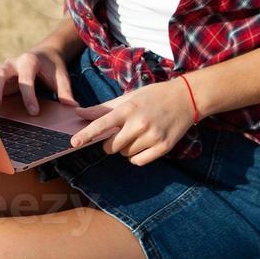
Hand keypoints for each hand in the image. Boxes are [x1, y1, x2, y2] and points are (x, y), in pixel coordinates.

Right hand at [0, 45, 77, 116]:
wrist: (44, 54)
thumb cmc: (52, 67)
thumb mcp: (61, 76)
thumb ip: (65, 91)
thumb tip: (72, 107)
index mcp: (29, 61)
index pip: (26, 79)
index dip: (29, 96)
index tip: (34, 112)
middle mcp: (12, 63)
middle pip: (1, 73)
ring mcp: (3, 67)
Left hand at [68, 77, 196, 166]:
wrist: (185, 98)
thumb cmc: (152, 97)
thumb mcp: (128, 98)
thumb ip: (102, 109)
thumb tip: (79, 113)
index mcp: (128, 109)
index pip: (102, 124)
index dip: (87, 134)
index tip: (74, 143)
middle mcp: (139, 124)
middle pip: (111, 147)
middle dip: (111, 143)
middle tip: (121, 132)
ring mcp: (152, 136)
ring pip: (125, 155)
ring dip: (126, 149)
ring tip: (138, 134)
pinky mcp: (163, 147)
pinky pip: (138, 161)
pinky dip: (137, 157)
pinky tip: (144, 144)